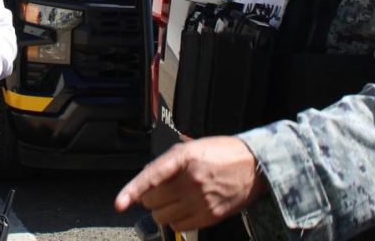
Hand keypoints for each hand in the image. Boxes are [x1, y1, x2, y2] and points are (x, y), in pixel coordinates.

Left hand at [114, 136, 266, 232]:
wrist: (254, 166)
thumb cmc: (222, 153)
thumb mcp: (193, 147)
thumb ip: (169, 162)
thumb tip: (148, 179)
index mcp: (184, 158)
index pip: (152, 176)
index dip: (132, 190)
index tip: (120, 203)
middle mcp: (191, 180)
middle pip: (152, 200)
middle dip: (150, 196)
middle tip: (161, 189)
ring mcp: (201, 200)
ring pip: (162, 216)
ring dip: (162, 209)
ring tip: (174, 199)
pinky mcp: (209, 216)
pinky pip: (178, 226)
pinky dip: (176, 220)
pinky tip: (185, 208)